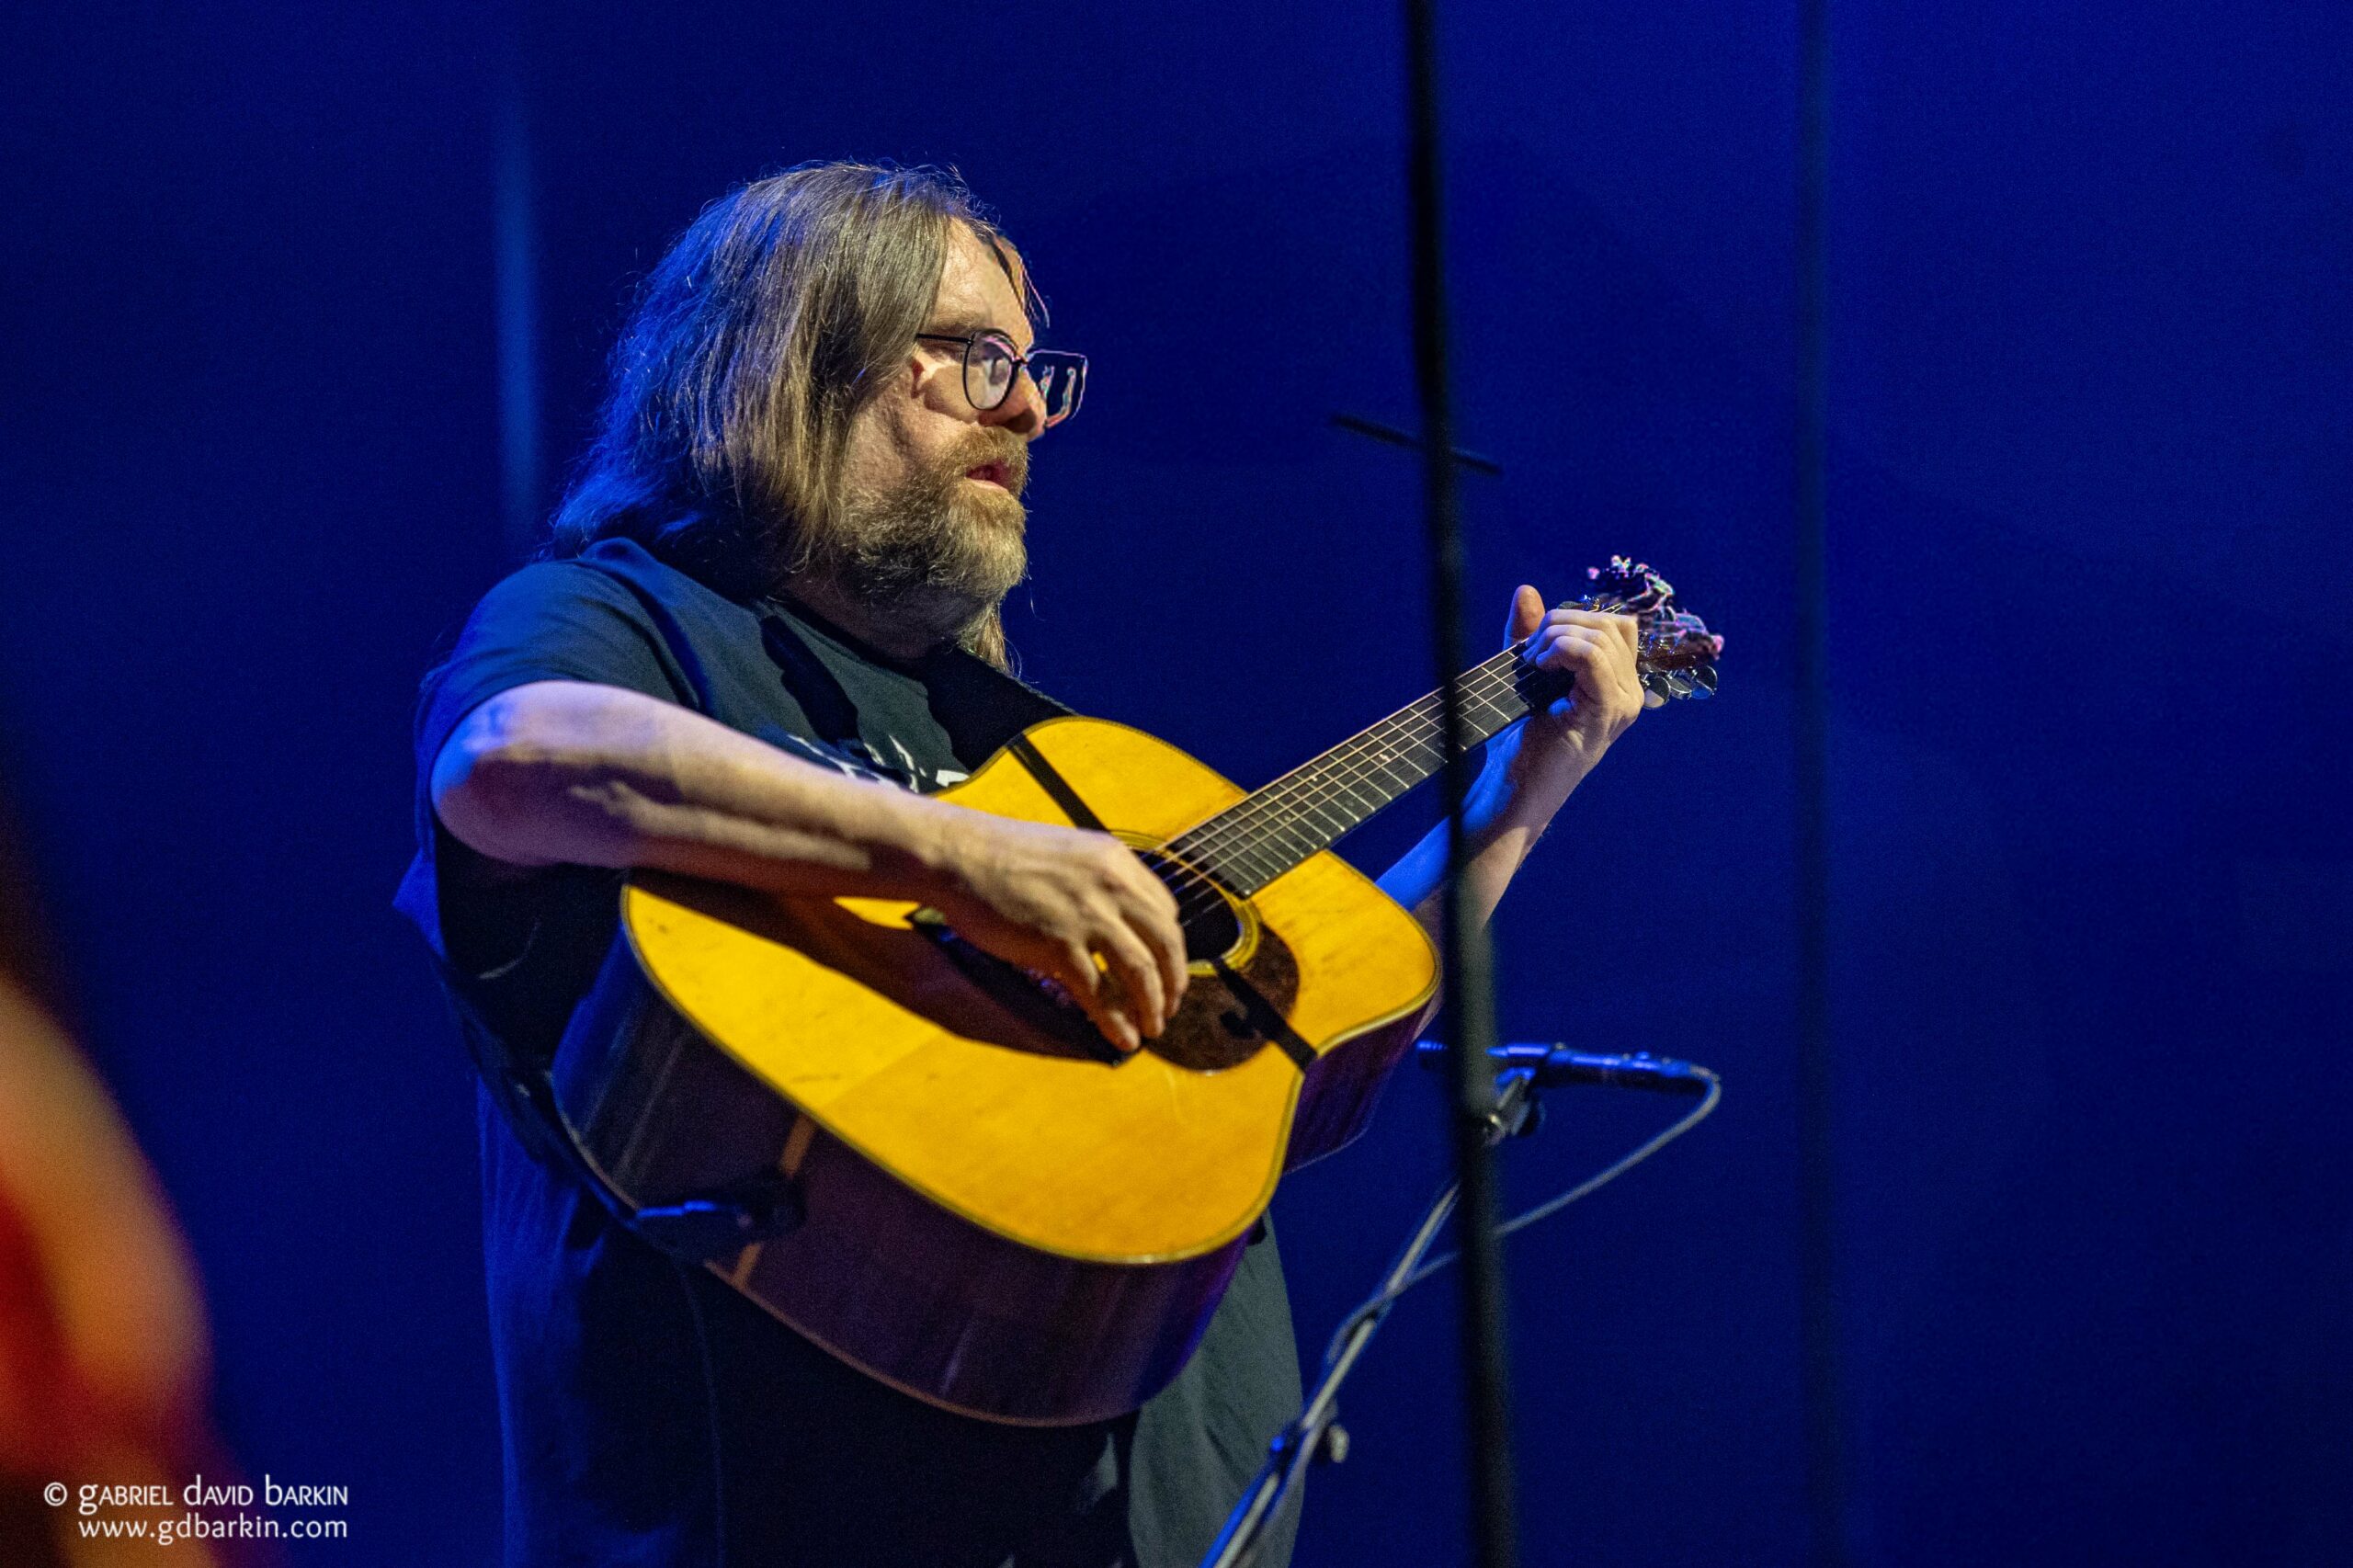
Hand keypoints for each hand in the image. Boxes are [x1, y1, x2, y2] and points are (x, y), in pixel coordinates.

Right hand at [926, 815, 1188, 1052]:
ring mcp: (1087, 914)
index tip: (1167, 969)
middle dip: (1173, 983)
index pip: (1166, 910)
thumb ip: (1098, 882)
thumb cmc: (1002, 856)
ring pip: (1141, 971)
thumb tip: (1116, 921)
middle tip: (1169, 1008)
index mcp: (1116, 860)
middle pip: (1165, 942)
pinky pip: (1100, 992)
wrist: (959, 855)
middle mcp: (1112, 885)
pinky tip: (1121, 1038)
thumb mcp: (1068, 854)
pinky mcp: (1059, 943)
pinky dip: (1115, 1021)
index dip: (1171, 947)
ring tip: (1151, 1029)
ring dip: (1152, 1007)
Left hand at [1505, 584, 1648, 798]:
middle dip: (1562, 624)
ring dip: (1557, 638)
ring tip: (1532, 665)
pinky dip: (1562, 650)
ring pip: (1602, 636)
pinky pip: (1594, 657)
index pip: (1615, 624)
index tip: (1537, 647)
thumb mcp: (1525, 675)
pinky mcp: (1607, 711)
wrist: (1514, 787)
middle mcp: (1630, 692)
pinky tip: (1540, 668)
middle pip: (1610, 624)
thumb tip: (1527, 591)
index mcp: (1618, 683)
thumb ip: (1531, 635)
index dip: (1572, 621)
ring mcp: (1624, 703)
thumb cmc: (1520, 739)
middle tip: (1530, 654)